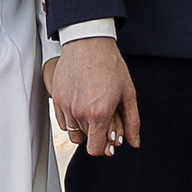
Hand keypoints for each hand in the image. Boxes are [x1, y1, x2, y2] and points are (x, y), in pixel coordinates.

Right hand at [44, 34, 140, 159]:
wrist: (88, 42)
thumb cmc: (109, 64)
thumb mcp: (128, 93)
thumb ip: (132, 121)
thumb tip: (134, 142)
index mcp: (99, 113)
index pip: (95, 149)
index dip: (104, 147)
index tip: (108, 138)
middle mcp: (80, 112)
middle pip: (87, 140)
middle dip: (97, 132)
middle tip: (105, 115)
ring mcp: (66, 106)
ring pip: (73, 132)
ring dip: (84, 126)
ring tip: (93, 108)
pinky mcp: (57, 98)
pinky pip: (62, 121)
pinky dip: (72, 118)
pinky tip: (82, 103)